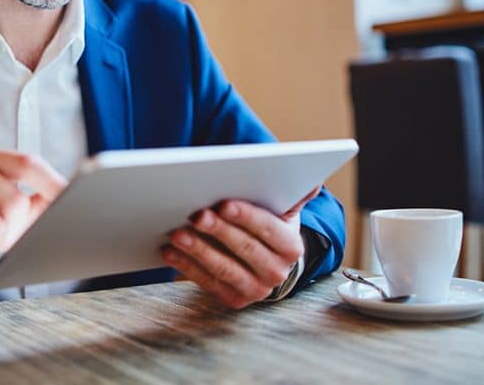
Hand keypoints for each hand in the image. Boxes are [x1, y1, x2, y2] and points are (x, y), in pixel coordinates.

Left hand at [160, 186, 321, 308]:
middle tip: (196, 215)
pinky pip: (206, 282)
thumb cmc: (267, 225)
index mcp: (291, 247)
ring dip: (198, 250)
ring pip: (223, 268)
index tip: (223, 203)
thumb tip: (313, 183)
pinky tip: (169, 250)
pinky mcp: (232, 299)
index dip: (245, 216)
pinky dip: (185, 265)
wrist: (265, 261)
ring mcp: (254, 289)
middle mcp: (277, 272)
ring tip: (176, 233)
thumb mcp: (282, 210)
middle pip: (244, 248)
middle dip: (218, 230)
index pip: (268, 228)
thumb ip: (293, 195)